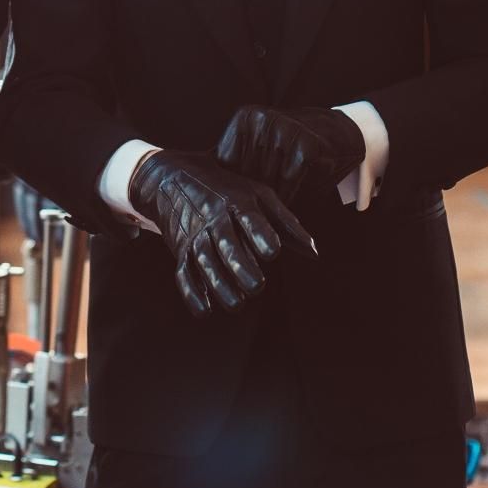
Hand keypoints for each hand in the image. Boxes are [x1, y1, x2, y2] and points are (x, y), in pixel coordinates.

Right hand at [127, 150, 316, 317]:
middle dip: (239, 265)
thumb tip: (314, 254)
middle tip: (258, 287)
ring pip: (205, 261)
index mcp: (238, 202)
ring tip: (237, 304)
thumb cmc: (228, 189)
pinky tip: (205, 311)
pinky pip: (182, 271)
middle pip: (226, 243)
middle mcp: (214, 218)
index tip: (273, 252)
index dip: (260, 235)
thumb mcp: (259, 195)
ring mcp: (195, 233)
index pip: (250, 218)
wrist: (173, 176)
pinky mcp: (181, 248)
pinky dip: (191, 292)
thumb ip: (287, 224)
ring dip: (219, 284)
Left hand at [214, 106, 366, 200]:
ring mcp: (285, 130)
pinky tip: (288, 202)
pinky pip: (289, 183)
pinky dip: (289, 196)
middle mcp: (262, 120)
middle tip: (250, 216)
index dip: (230, 189)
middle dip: (249, 197)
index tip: (230, 207)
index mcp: (244, 119)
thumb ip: (237, 166)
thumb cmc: (290, 149)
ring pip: (267, 181)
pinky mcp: (306, 145)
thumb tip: (210, 197)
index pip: (227, 165)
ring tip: (268, 213)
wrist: (337, 132)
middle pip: (246, 174)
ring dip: (268, 201)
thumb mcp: (260, 148)